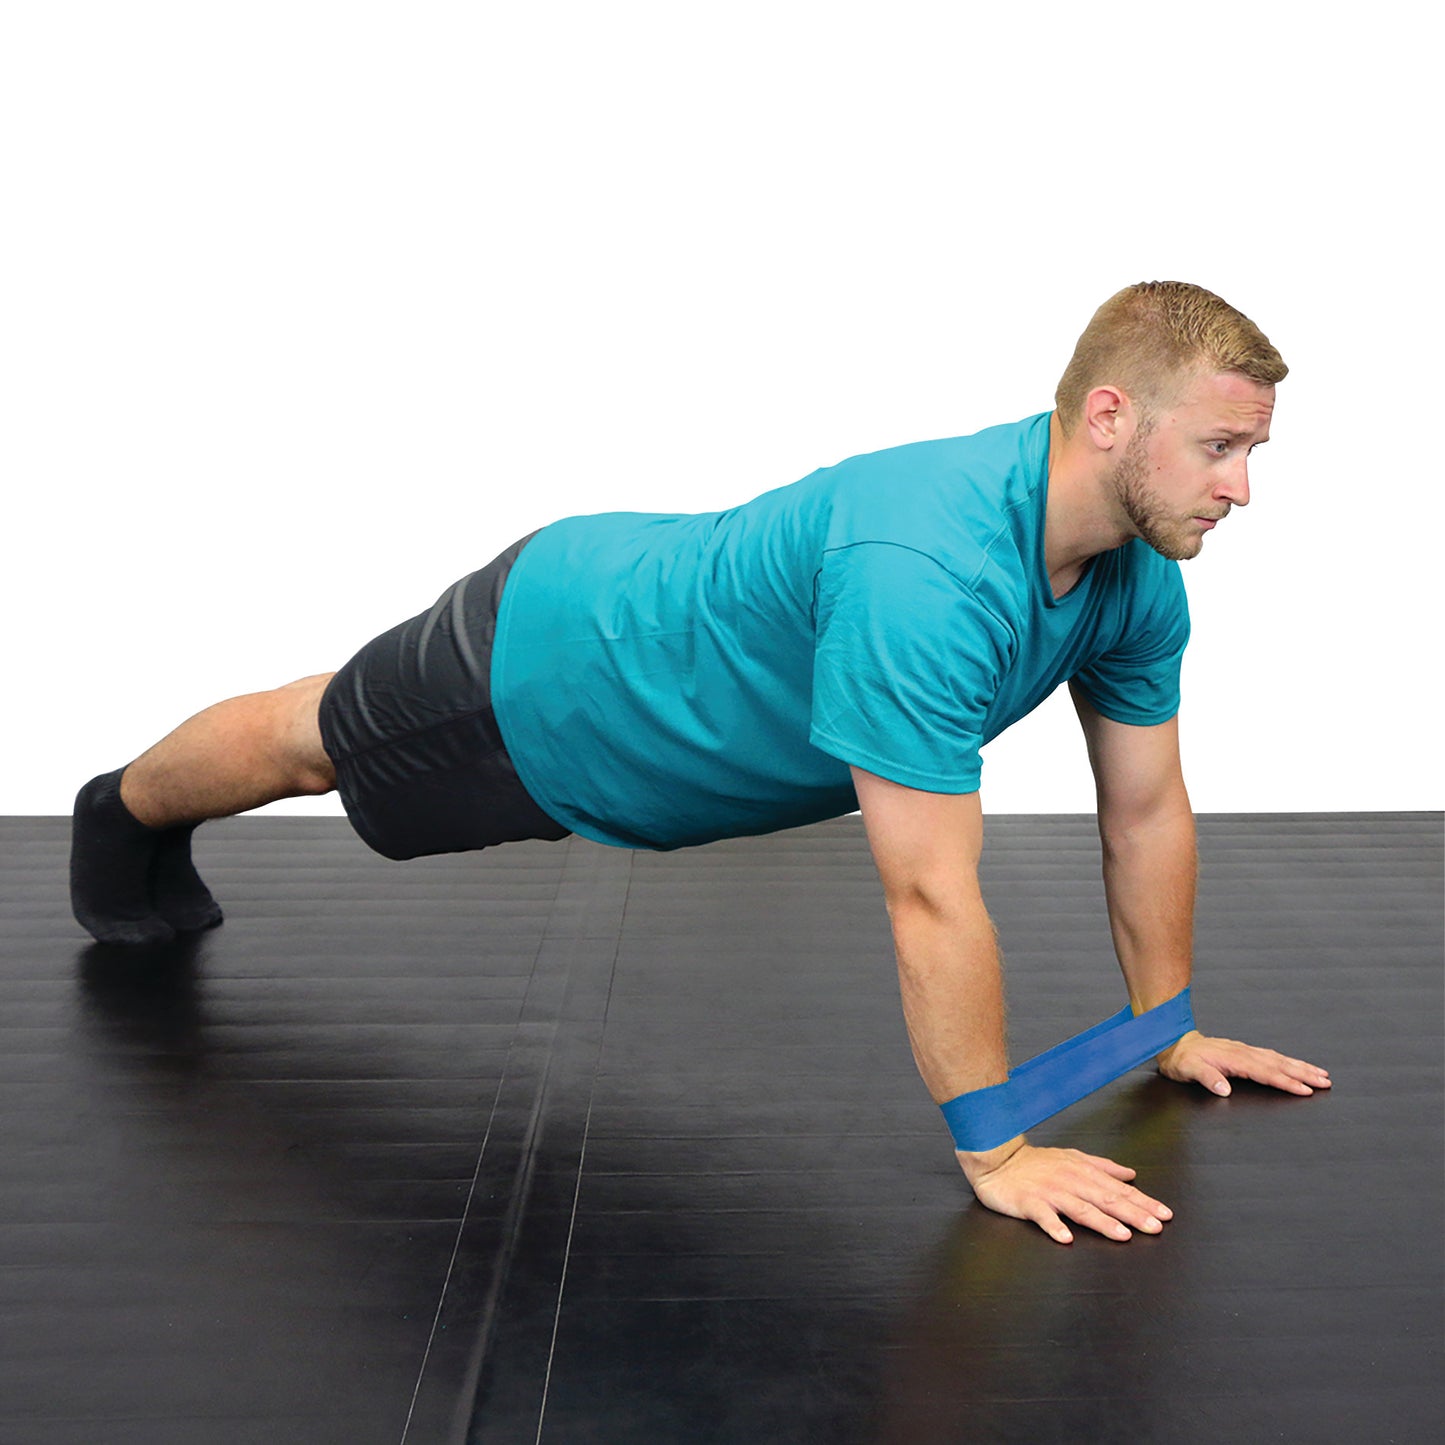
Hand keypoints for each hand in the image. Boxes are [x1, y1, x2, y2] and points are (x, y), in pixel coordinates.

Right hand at [957, 1138, 1172, 1244]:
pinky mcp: (1029, 1203)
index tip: (1164, 1214)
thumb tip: (1131, 1174)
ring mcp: (1049, 1193)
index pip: (1118, 1189)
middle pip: (1105, 1199)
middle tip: (1155, 1227)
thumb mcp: (1072, 1158)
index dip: (1142, 1202)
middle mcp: (1070, 1181)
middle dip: (1132, 1214)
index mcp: (1082, 1172)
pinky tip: (1066, 1239)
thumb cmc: (1036, 1162)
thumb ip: (1103, 1167)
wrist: (998, 1159)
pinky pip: (1043, 1216)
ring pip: (1080, 1208)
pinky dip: (1054, 1227)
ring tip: (1122, 1236)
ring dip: (1102, 1222)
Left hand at [1156, 1030, 1331, 1096]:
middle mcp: (1242, 1053)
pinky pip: (1271, 1056)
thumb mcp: (1188, 1070)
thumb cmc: (1181, 1059)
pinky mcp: (1244, 1052)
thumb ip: (1206, 1078)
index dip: (1285, 1081)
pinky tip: (1297, 1065)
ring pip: (1278, 1059)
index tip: (1304, 1089)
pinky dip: (1287, 1061)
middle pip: (1278, 1064)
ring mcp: (1245, 1051)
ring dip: (1300, 1067)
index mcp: (1233, 1059)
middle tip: (1325, 1082)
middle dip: (1303, 1073)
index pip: (1265, 1072)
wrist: (1173, 1042)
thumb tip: (1223, 1089)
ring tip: (1321, 1074)